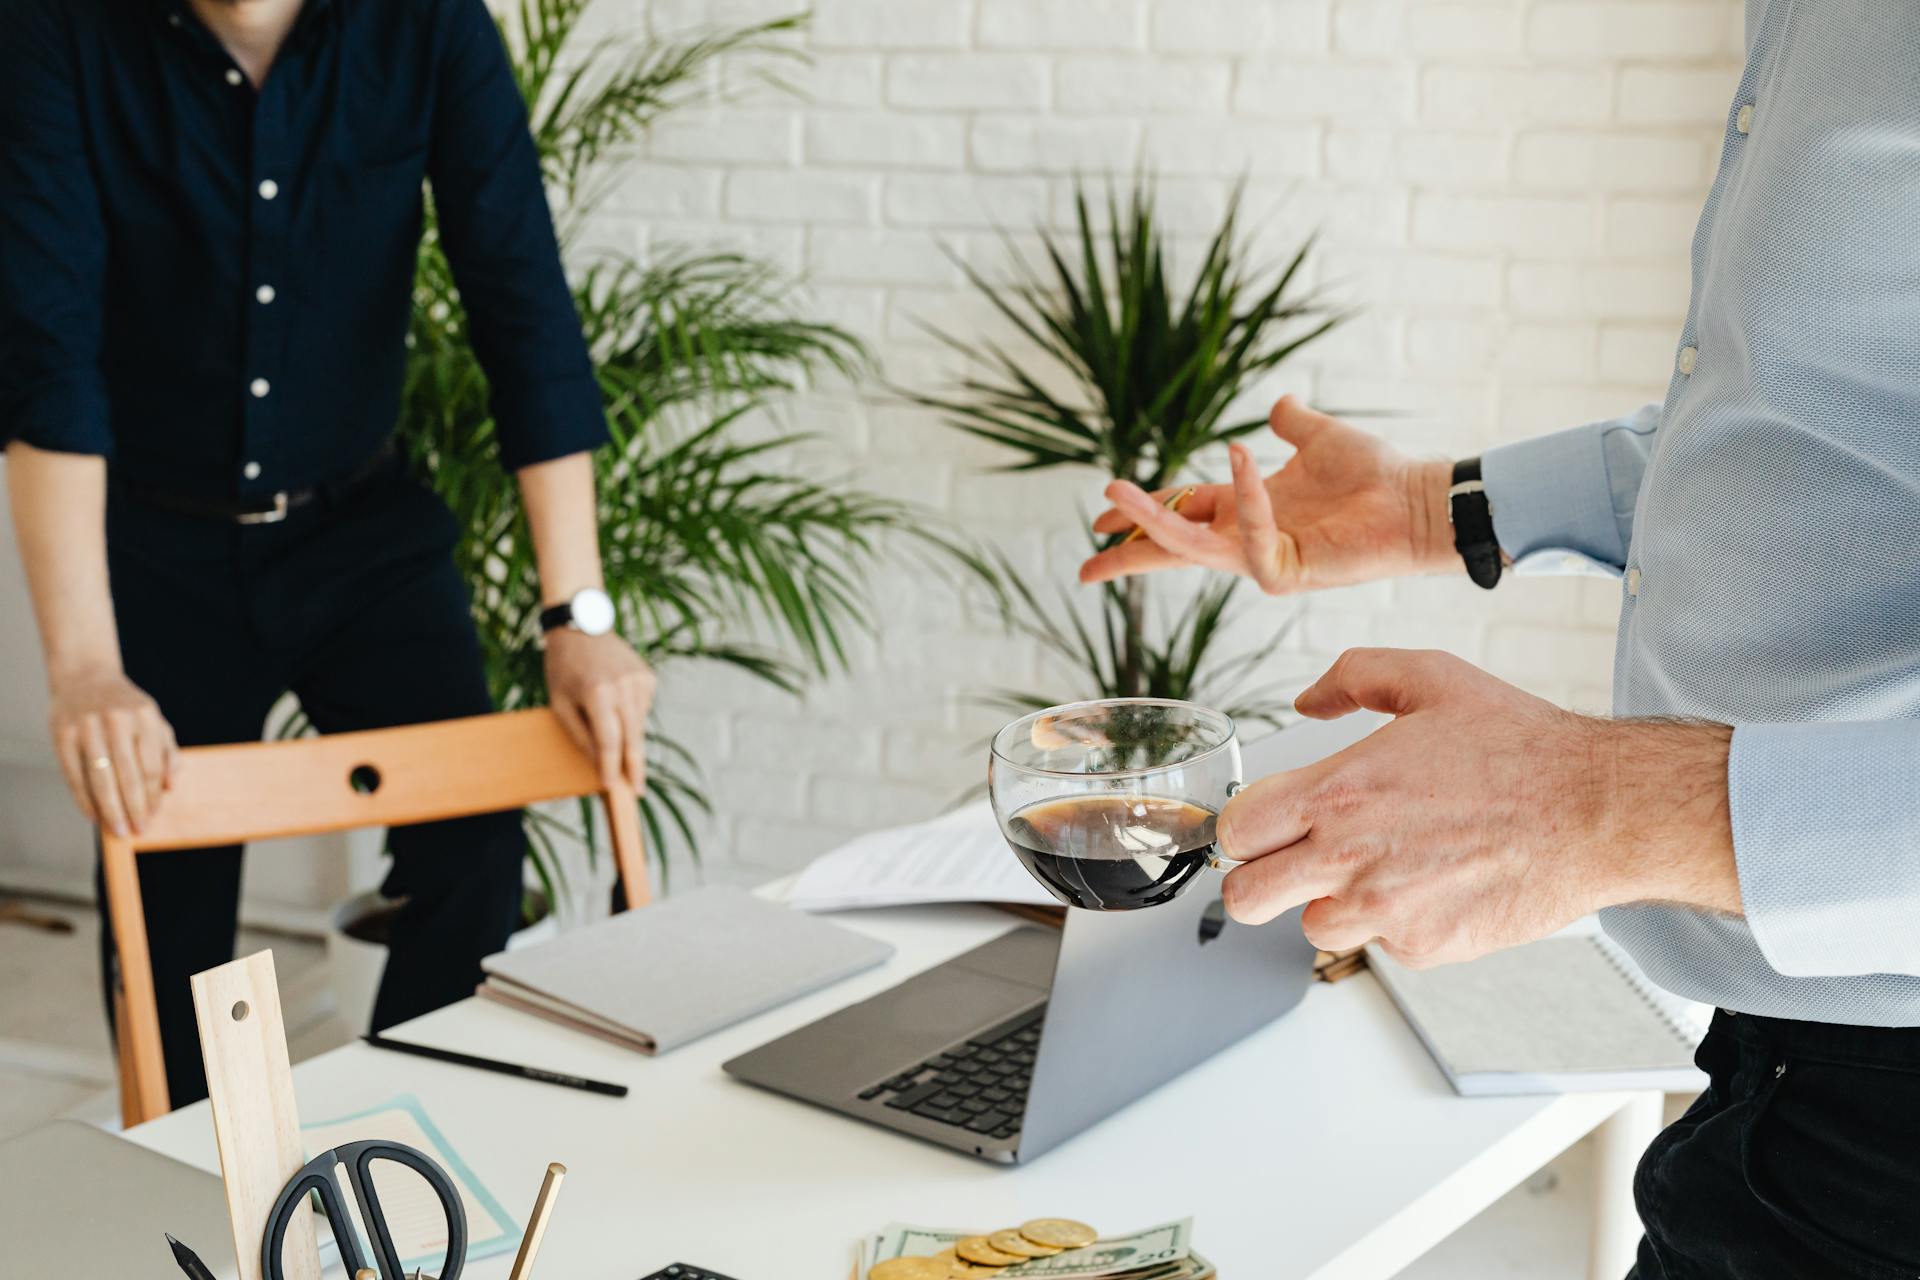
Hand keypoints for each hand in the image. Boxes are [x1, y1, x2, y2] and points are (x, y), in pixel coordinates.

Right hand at [47, 664, 178, 837]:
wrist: (85, 677)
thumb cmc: (126, 707)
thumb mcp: (154, 721)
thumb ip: (167, 752)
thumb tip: (171, 786)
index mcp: (144, 716)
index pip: (152, 766)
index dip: (153, 795)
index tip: (152, 816)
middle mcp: (116, 720)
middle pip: (128, 775)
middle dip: (134, 807)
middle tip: (137, 830)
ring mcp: (87, 726)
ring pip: (100, 777)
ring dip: (110, 809)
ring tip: (118, 829)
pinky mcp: (62, 734)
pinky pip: (74, 774)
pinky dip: (83, 798)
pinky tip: (93, 814)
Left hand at [545, 629, 655, 792]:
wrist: (581, 626)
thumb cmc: (563, 668)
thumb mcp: (559, 703)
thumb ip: (580, 735)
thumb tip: (600, 763)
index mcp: (598, 693)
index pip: (609, 741)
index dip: (611, 767)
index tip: (613, 788)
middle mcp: (624, 687)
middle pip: (632, 738)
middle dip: (634, 767)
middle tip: (637, 792)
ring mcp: (640, 681)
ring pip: (638, 724)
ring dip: (627, 735)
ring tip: (604, 715)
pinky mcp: (649, 677)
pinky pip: (642, 708)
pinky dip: (630, 714)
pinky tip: (614, 699)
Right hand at [1079, 396, 1457, 592]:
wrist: (1418, 496)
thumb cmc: (1377, 472)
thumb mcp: (1321, 436)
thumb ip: (1292, 424)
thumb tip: (1277, 405)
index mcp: (1249, 509)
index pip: (1184, 513)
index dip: (1146, 511)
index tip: (1104, 509)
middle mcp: (1249, 538)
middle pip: (1174, 549)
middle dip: (1130, 554)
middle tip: (1086, 564)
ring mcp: (1266, 559)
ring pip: (1193, 550)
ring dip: (1153, 526)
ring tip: (1114, 499)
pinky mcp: (1289, 571)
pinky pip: (1250, 541)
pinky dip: (1244, 501)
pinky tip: (1241, 460)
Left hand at [1215, 648, 1740, 966]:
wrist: (1594, 811)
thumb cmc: (1520, 747)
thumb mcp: (1430, 678)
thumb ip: (1353, 677)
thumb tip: (1308, 701)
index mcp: (1336, 792)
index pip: (1236, 830)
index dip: (1244, 827)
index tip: (1266, 823)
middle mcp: (1348, 857)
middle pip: (1244, 897)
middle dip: (1260, 878)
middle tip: (1293, 860)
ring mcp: (1384, 909)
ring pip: (1310, 926)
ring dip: (1331, 902)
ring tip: (1380, 866)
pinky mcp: (1423, 947)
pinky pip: (1380, 942)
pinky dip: (1395, 921)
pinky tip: (1433, 882)